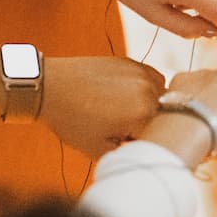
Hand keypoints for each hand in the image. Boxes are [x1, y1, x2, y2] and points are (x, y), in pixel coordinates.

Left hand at [42, 56, 164, 157]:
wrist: (52, 87)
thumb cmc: (71, 119)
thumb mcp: (98, 149)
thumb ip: (129, 153)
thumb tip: (145, 152)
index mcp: (143, 113)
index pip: (160, 136)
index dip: (142, 142)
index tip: (125, 142)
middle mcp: (149, 90)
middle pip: (164, 116)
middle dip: (148, 125)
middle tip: (123, 128)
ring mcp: (142, 73)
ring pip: (163, 96)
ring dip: (151, 106)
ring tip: (125, 111)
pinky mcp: (134, 63)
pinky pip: (153, 79)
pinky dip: (147, 90)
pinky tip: (126, 96)